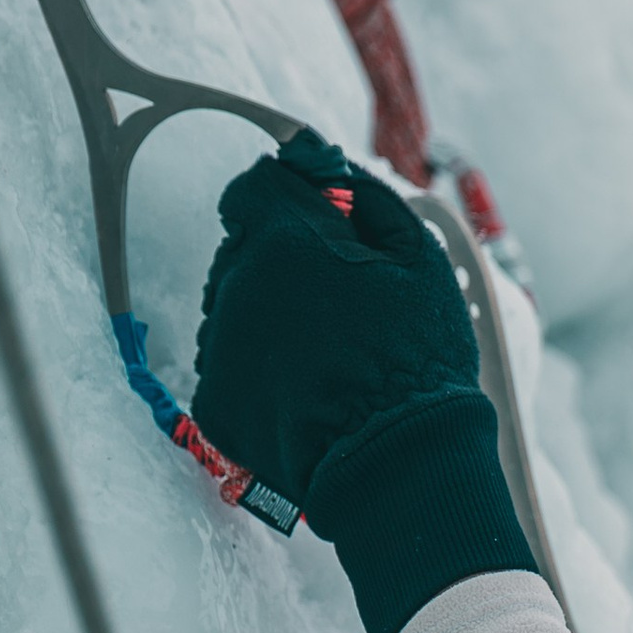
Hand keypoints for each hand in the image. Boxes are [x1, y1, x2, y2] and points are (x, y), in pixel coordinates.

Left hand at [193, 128, 482, 511]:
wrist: (399, 461)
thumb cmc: (418, 357)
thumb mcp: (419, 257)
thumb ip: (368, 198)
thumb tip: (331, 170)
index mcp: (286, 240)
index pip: (251, 188)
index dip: (284, 199)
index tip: (314, 223)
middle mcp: (237, 285)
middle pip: (241, 249)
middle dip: (280, 262)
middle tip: (336, 301)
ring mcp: (219, 346)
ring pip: (232, 308)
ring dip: (268, 317)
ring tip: (325, 355)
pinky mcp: (213, 400)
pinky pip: (229, 366)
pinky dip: (258, 372)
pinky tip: (305, 391)